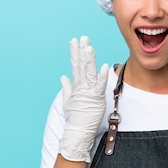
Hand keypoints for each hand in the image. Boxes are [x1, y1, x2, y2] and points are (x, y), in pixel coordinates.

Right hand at [59, 36, 108, 162]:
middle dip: (82, 50)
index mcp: (75, 85)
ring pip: (89, 71)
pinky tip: (104, 65)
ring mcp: (88, 91)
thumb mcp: (67, 100)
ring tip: (89, 47)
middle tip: (83, 38)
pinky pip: (100, 85)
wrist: (76, 130)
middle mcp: (81, 86)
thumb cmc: (74, 117)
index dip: (74, 52)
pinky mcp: (96, 98)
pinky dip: (102, 75)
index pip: (75, 65)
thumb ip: (66, 87)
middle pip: (81, 65)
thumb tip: (63, 77)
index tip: (74, 41)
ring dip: (89, 59)